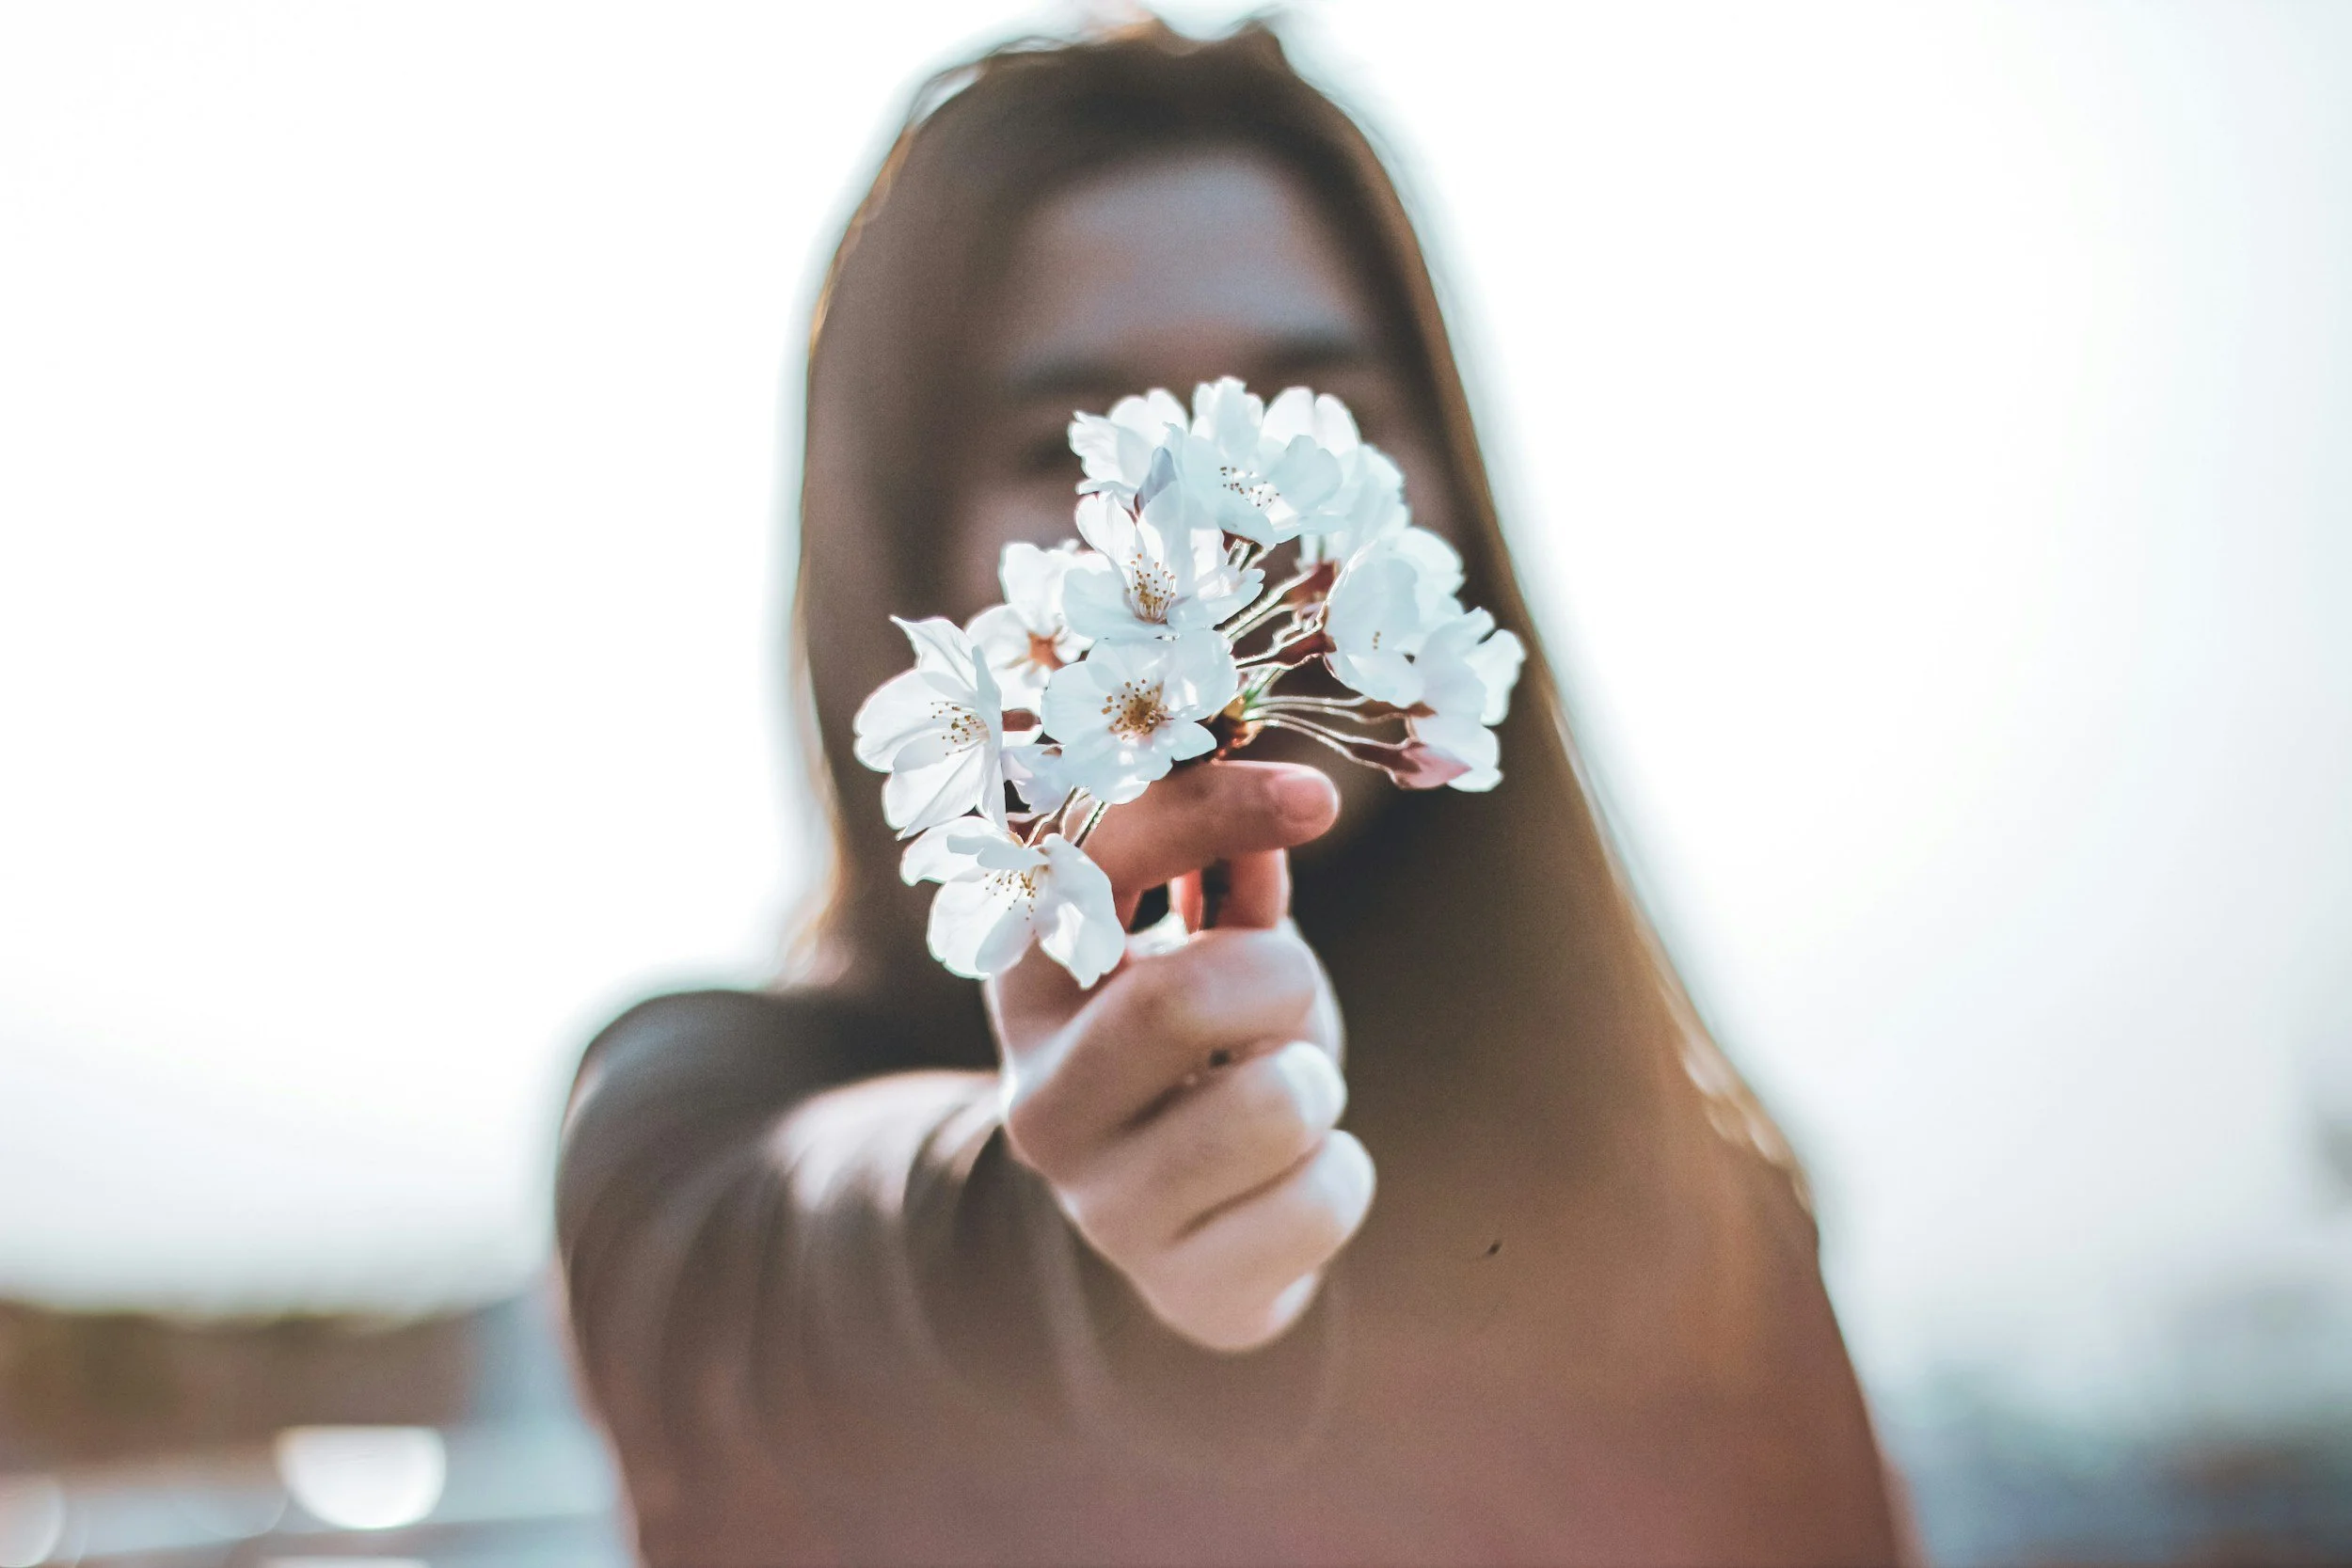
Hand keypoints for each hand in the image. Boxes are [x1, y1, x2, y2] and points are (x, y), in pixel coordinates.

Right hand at [986, 761, 1373, 1352]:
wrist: (1199, 1234)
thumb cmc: (1205, 1054)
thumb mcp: (1201, 942)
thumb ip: (1220, 863)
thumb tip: (1275, 797)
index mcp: (1027, 982)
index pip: (1087, 863)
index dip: (1209, 809)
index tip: (1316, 798)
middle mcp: (1036, 1096)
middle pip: (1175, 1003)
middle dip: (1279, 980)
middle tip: (1284, 996)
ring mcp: (1101, 1203)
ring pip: (1274, 1106)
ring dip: (1316, 1080)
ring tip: (1281, 1094)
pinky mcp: (1180, 1284)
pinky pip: (1325, 1199)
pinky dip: (1342, 1171)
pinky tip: (1291, 1176)